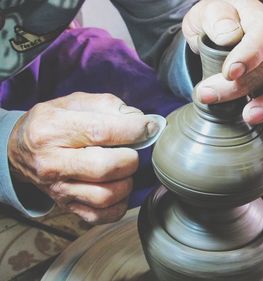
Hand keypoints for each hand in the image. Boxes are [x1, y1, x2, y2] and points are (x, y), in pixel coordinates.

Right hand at [7, 93, 158, 223]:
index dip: (133, 130)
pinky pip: (102, 215)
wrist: (20, 149)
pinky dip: (119, 204)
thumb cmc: (54, 123)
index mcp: (51, 129)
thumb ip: (109, 106)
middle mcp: (51, 162)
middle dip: (129, 158)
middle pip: (104, 167)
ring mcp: (58, 189)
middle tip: (131, 151)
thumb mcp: (74, 103)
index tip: (148, 127)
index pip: (101, 131)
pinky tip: (117, 187)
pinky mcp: (67, 207)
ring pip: (106, 195)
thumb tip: (142, 121)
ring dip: (126, 182)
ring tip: (123, 169)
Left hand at [182, 0, 262, 143]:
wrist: (215, 33)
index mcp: (258, 20)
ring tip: (250, 117)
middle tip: (208, 96)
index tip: (229, 72)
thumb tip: (230, 37)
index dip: (249, 55)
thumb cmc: (211, 23)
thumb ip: (217, 19)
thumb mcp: (205, 13)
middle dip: (239, 87)